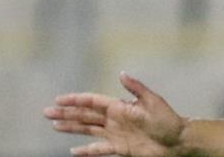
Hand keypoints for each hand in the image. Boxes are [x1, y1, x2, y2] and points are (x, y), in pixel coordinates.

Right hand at [45, 72, 185, 155]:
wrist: (177, 141)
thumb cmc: (168, 120)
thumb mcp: (152, 101)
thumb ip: (136, 88)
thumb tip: (121, 73)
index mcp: (119, 106)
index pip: (92, 101)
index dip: (75, 100)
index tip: (58, 99)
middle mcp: (114, 119)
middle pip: (85, 115)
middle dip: (66, 114)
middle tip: (46, 113)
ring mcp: (115, 133)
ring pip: (87, 130)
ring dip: (71, 128)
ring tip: (54, 126)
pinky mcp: (120, 148)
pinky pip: (99, 149)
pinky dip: (87, 150)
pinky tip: (74, 150)